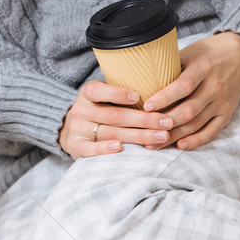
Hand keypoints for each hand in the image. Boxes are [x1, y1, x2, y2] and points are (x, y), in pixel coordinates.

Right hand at [59, 81, 174, 159]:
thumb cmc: (99, 108)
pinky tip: (120, 147)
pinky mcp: (76, 146)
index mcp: (88, 93)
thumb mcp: (104, 95)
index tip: (139, 97)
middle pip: (114, 116)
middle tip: (167, 122)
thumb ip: (123, 93)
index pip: (100, 91)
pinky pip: (90, 149)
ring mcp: (78, 129)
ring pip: (110, 133)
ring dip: (138, 136)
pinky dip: (104, 149)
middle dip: (144, 119)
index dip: (118, 94)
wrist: (71, 128)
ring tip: (161, 136)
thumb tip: (162, 91)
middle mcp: (81, 110)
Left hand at [143, 32, 239, 151]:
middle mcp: (215, 86)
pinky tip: (180, 145)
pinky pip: (212, 131)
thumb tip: (139, 80)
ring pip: (197, 124)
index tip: (147, 107)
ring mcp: (222, 102)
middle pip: (189, 110)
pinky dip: (197, 140)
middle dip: (165, 123)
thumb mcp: (188, 52)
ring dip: (174, 136)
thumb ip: (169, 67)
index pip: (184, 86)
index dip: (165, 98)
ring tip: (153, 144)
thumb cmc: (206, 53)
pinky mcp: (227, 113)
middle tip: (143, 131)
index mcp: (204, 67)